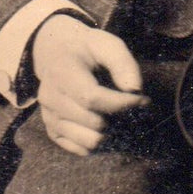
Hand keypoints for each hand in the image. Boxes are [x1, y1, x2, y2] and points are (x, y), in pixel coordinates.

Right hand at [32, 14, 147, 155]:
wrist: (54, 52)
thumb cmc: (86, 48)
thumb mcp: (106, 44)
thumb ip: (122, 63)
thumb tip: (135, 89)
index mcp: (62, 72)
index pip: (92, 98)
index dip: (121, 103)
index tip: (142, 99)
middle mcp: (50, 98)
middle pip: (93, 122)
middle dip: (119, 116)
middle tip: (131, 104)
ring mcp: (49, 117)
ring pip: (89, 141)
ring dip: (110, 131)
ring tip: (116, 113)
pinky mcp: (53, 131)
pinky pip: (82, 149)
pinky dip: (99, 140)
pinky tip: (103, 121)